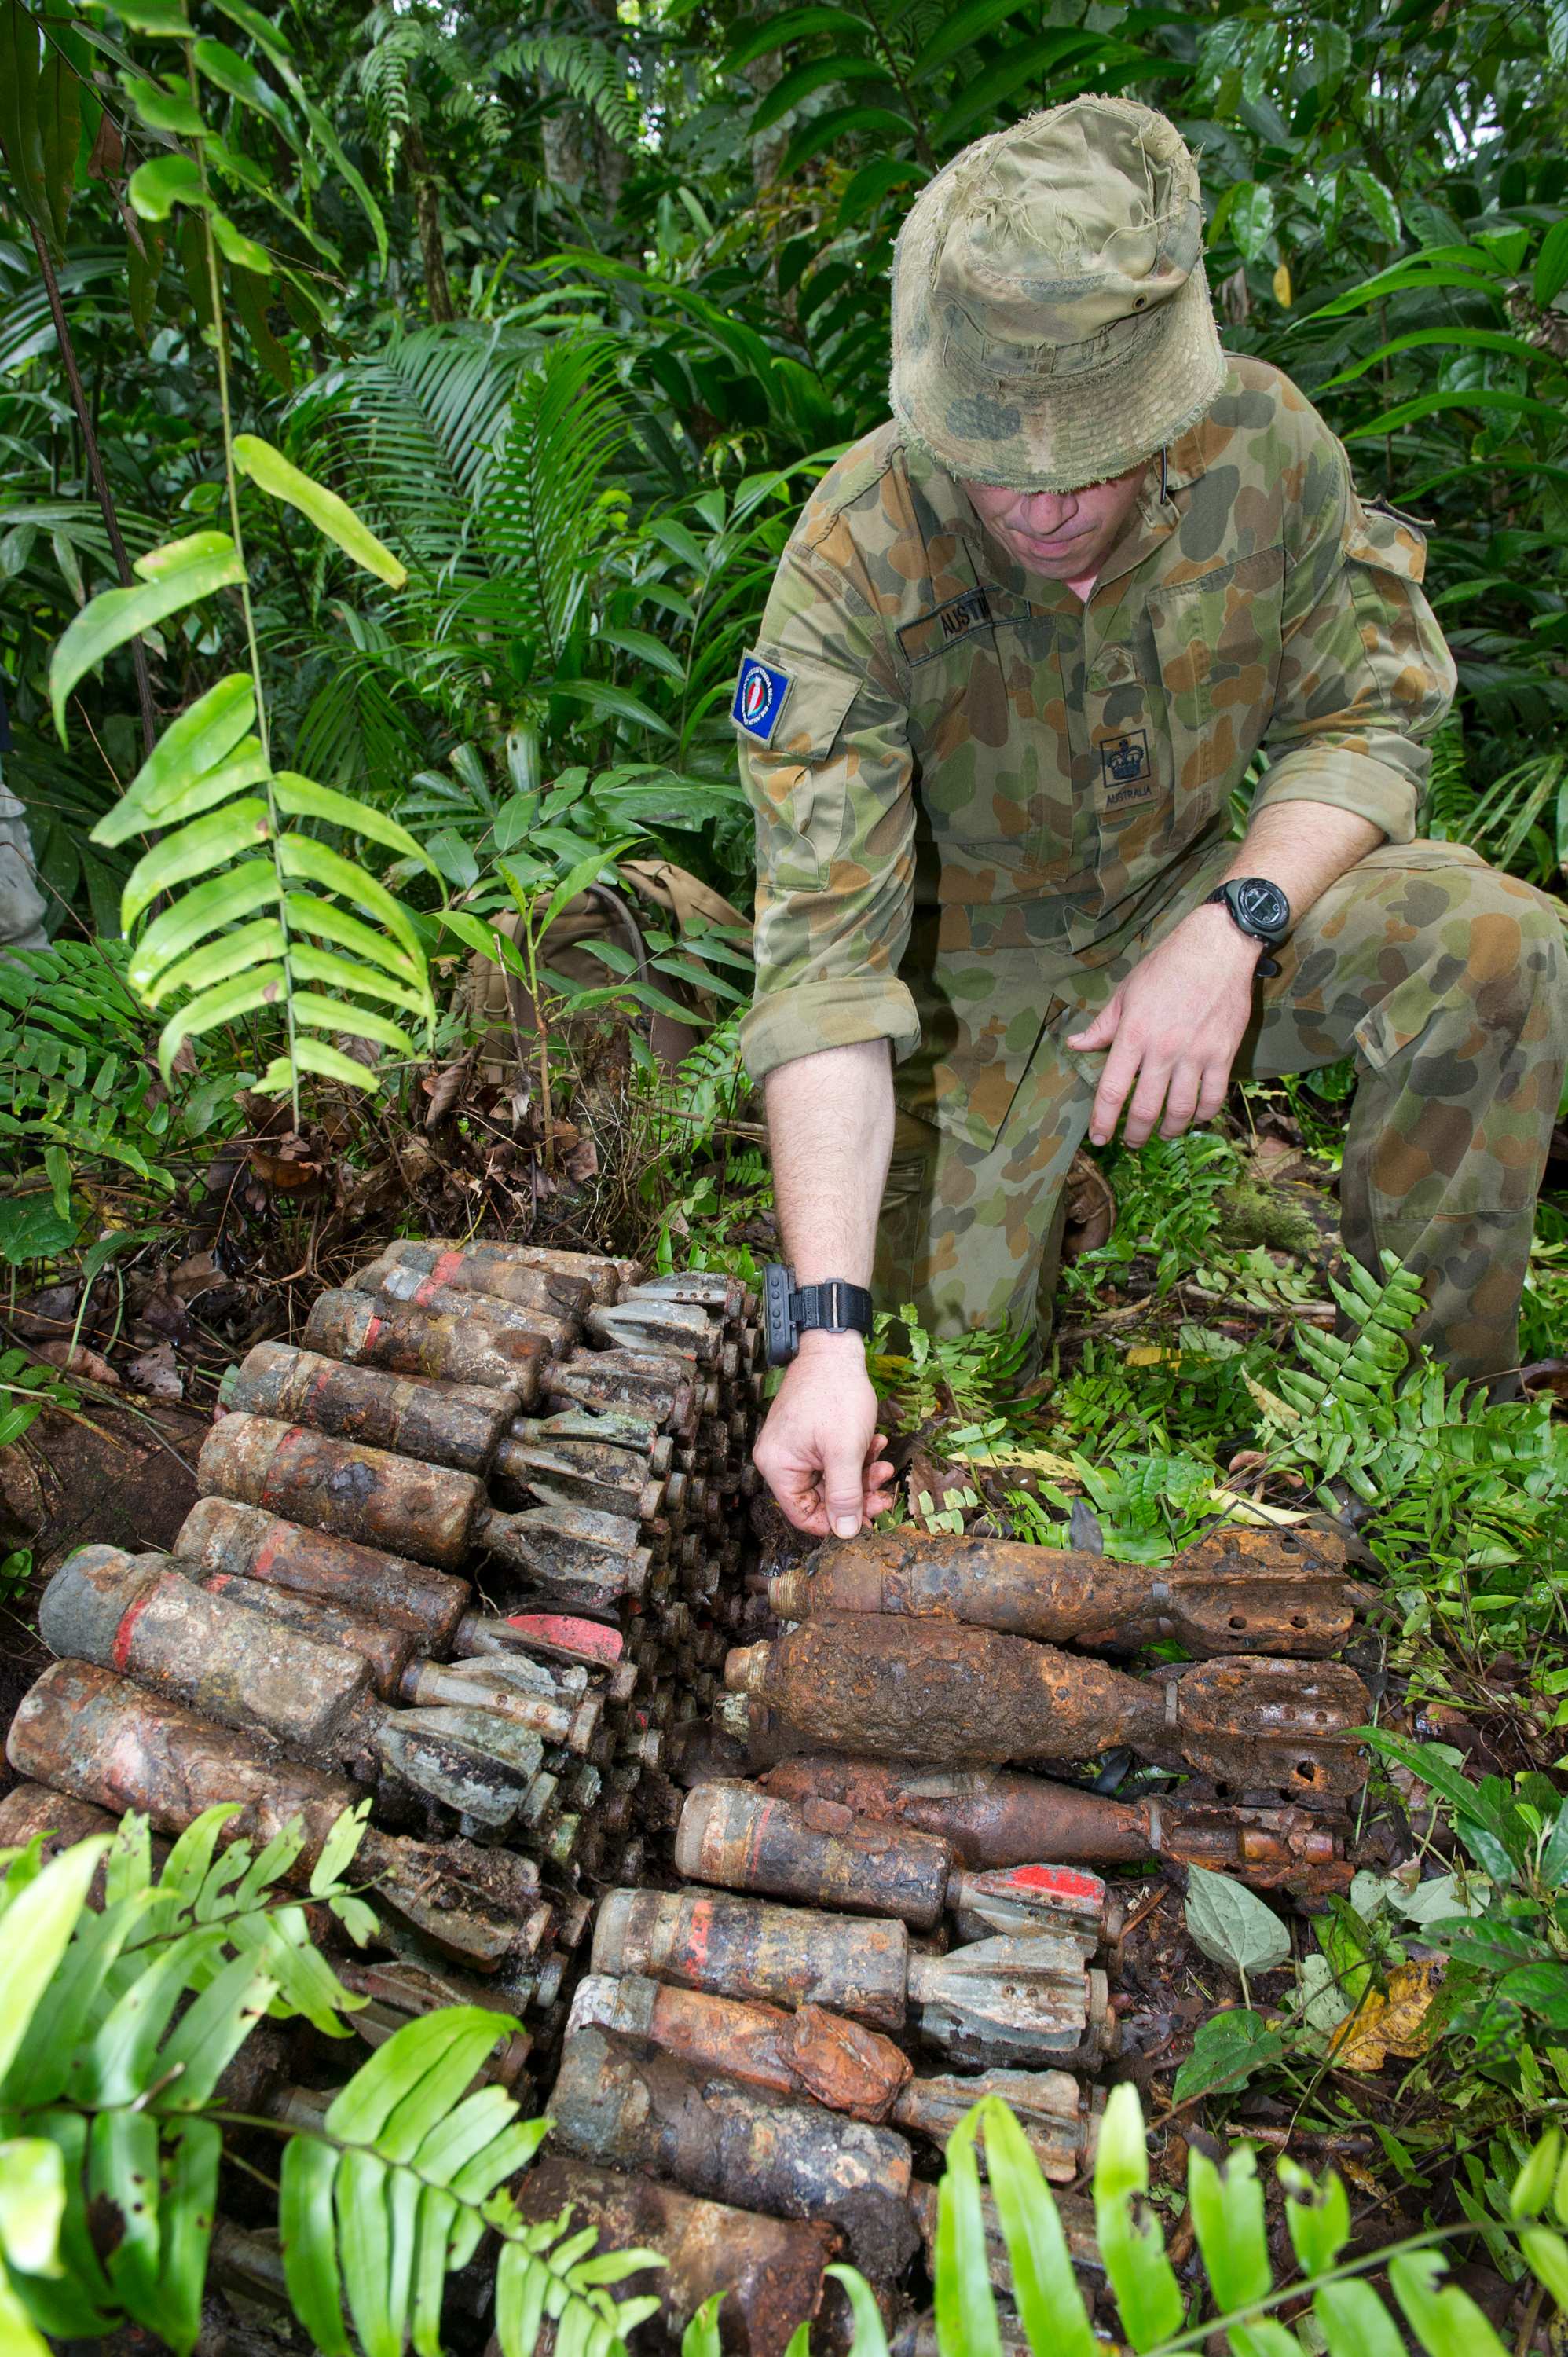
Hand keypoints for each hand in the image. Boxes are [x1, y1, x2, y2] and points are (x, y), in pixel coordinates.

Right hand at [753, 1332, 895, 1538]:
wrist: (835, 1349)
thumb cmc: (836, 1395)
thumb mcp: (845, 1451)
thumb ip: (845, 1496)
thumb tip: (846, 1533)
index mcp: (778, 1466)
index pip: (803, 1515)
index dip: (837, 1521)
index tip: (869, 1518)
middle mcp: (779, 1459)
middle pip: (820, 1497)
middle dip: (857, 1492)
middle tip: (884, 1486)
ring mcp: (794, 1446)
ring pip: (831, 1478)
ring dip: (861, 1473)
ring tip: (883, 1459)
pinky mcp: (809, 1435)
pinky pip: (832, 1458)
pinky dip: (855, 1455)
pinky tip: (875, 1444)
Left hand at [1066, 906, 1259, 1147]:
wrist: (1218, 948)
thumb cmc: (1167, 966)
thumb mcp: (1127, 991)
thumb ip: (1103, 1025)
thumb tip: (1076, 1044)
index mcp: (1134, 1034)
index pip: (1112, 1090)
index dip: (1102, 1120)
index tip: (1099, 1138)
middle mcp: (1163, 1049)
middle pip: (1145, 1109)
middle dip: (1134, 1134)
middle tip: (1131, 1143)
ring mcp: (1196, 1054)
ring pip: (1180, 1110)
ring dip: (1169, 1130)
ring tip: (1163, 1134)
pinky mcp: (1224, 1053)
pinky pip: (1213, 1097)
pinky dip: (1203, 1114)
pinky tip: (1195, 1117)